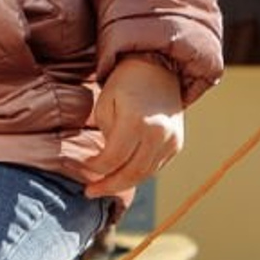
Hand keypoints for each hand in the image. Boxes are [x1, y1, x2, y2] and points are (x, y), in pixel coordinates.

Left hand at [82, 56, 184, 199]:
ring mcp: (171, 140)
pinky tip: (123, 174)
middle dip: (109, 186)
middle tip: (90, 192)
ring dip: (123, 183)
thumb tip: (106, 162)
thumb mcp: (105, 103)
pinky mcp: (177, 144)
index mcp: (137, 121)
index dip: (95, 168)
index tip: (82, 167)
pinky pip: (155, 167)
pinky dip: (138, 174)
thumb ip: (106, 135)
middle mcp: (158, 134)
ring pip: (144, 175)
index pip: (112, 159)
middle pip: (131, 173)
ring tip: (105, 186)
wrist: (160, 67)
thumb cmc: (126, 82)